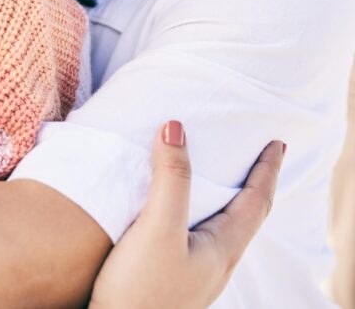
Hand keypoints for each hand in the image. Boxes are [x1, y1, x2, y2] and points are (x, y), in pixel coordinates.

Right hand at [90, 121, 283, 307]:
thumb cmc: (141, 291)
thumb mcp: (157, 228)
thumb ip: (170, 179)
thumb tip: (176, 127)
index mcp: (222, 248)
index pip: (256, 201)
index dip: (267, 170)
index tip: (276, 144)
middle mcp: (214, 263)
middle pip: (244, 217)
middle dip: (252, 186)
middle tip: (255, 160)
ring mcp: (193, 274)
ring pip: (219, 230)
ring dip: (225, 202)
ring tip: (219, 183)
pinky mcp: (169, 280)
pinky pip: (193, 239)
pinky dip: (195, 216)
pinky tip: (175, 219)